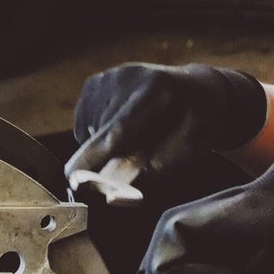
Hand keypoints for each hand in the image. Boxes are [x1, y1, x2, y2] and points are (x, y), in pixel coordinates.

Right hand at [64, 64, 267, 189]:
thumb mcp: (188, 151)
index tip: (73, 180)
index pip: (119, 129)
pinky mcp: (96, 82)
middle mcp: (128, 76)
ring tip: (138, 136)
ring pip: (88, 131)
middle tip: (139, 157)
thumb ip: (151, 173)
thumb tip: (112, 197)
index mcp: (158, 89)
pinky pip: (85, 123)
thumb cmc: (197, 125)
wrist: (199, 90)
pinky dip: (98, 134)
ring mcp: (109, 76)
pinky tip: (124, 127)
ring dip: (104, 146)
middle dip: (106, 158)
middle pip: (100, 133)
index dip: (94, 157)